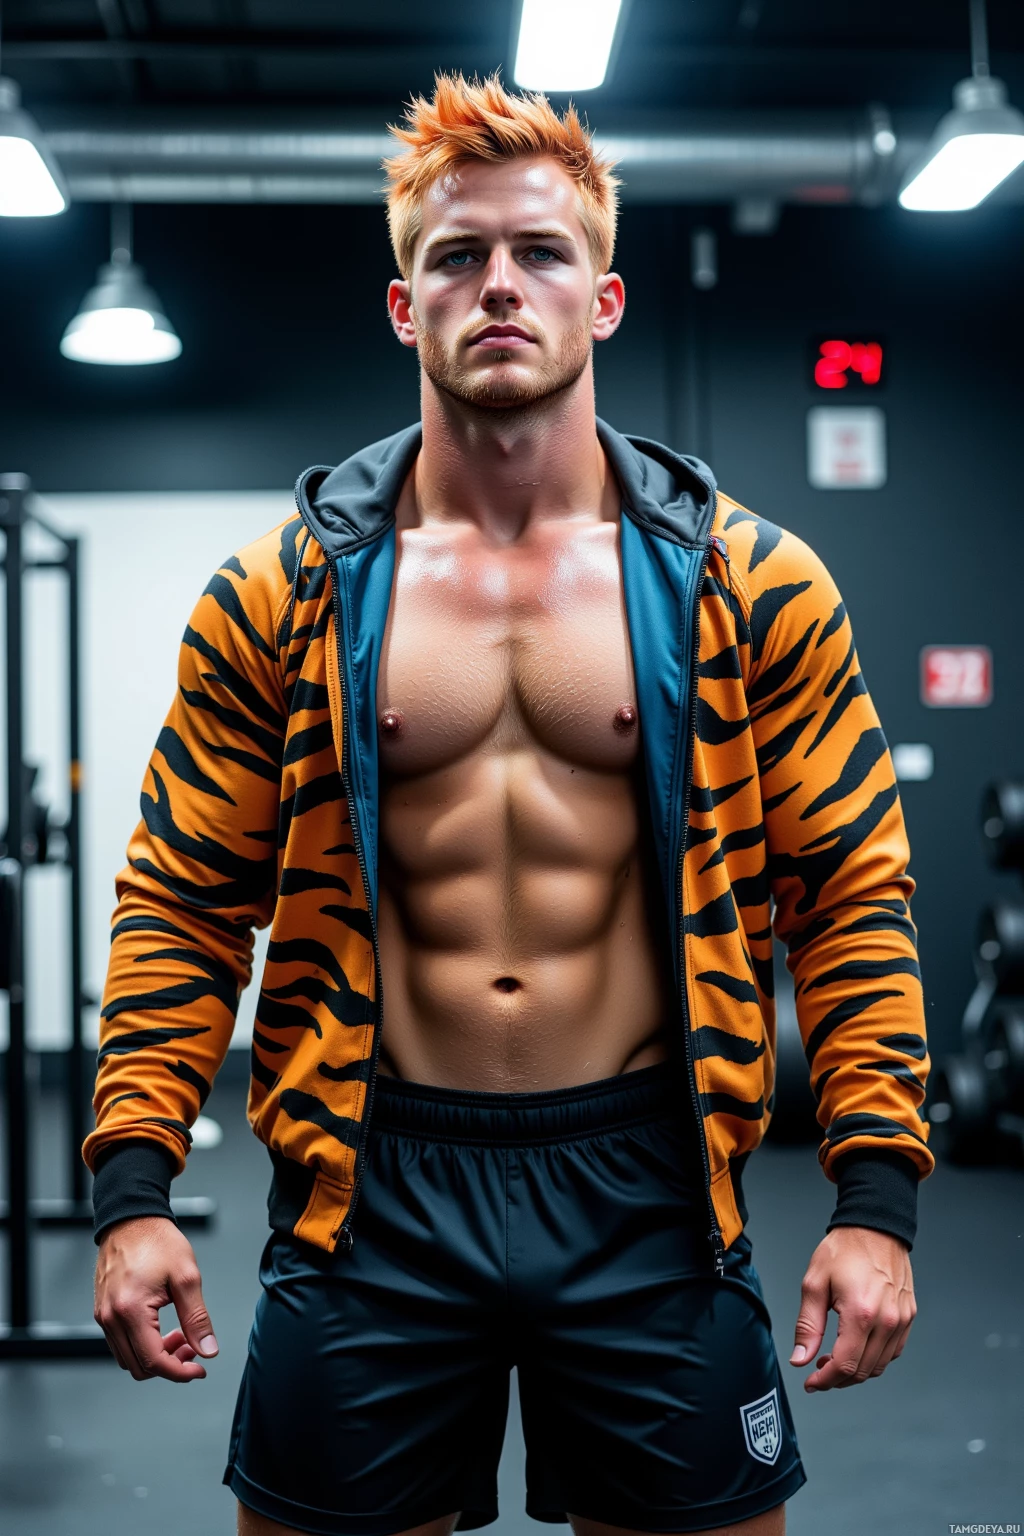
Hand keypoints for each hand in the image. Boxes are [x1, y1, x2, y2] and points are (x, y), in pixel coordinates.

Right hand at [94, 1216, 218, 1382]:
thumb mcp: (186, 1277)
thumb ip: (197, 1318)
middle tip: (192, 1347)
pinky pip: (120, 1343)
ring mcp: (103, 1316)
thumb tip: (207, 1350)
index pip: (153, 1362)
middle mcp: (110, 1318)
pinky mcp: (102, 1311)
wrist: (132, 1218)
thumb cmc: (158, 1240)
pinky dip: (142, 1346)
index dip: (180, 1372)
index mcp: (130, 1310)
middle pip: (138, 1367)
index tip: (200, 1369)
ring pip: (127, 1359)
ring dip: (156, 1357)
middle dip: (169, 1365)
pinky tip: (162, 1330)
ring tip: (180, 1337)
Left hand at [789, 1225, 915, 1391]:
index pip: (845, 1365)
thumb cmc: (843, 1249)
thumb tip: (800, 1359)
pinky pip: (893, 1351)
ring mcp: (901, 1320)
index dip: (825, 1381)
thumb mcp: (814, 1283)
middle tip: (818, 1371)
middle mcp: (887, 1321)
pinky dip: (874, 1359)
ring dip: (856, 1371)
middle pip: (863, 1371)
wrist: (875, 1226)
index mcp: (861, 1313)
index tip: (810, 1383)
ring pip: (879, 1366)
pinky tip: (857, 1348)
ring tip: (834, 1359)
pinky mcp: (909, 1316)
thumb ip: (807, 1326)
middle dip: (837, 1379)